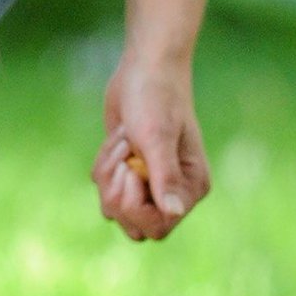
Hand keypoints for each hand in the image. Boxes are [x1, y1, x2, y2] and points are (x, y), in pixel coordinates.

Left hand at [91, 61, 211, 241]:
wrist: (144, 69)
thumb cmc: (157, 99)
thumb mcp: (157, 138)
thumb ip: (165, 177)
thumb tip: (173, 213)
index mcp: (191, 188)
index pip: (159, 227)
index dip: (135, 207)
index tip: (130, 170)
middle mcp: (172, 191)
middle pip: (133, 225)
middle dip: (117, 194)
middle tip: (123, 159)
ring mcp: (149, 183)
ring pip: (114, 208)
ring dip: (109, 175)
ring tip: (122, 142)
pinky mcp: (129, 171)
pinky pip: (105, 186)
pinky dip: (104, 163)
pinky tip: (119, 137)